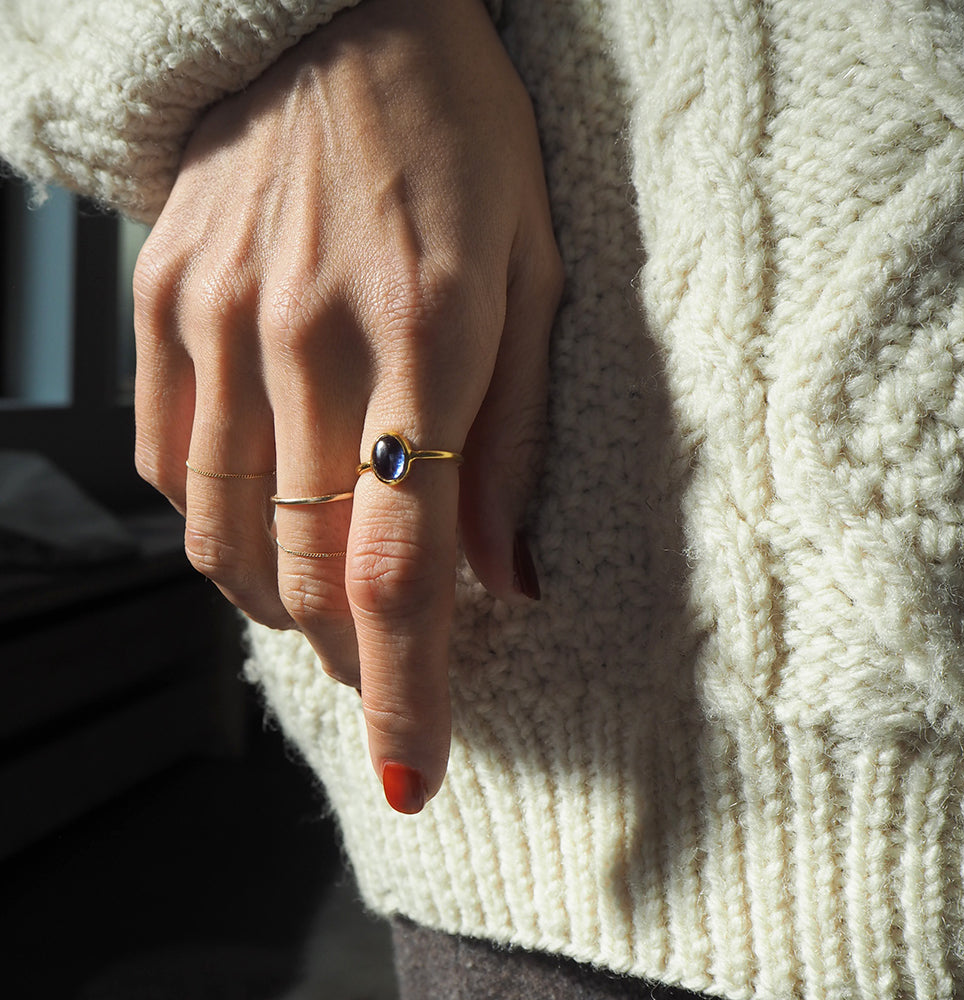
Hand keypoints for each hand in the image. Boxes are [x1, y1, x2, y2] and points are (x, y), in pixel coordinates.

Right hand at [132, 0, 561, 811]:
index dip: (406, 695)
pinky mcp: (159, 306)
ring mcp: (217, 324)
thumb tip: (507, 577)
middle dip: (351, 657)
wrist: (336, 15)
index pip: (404, 566)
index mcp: (430, 336)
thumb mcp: (536, 271)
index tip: (413, 777)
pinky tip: (262, 521)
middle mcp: (307, 342)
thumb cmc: (463, 140)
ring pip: (224, 540)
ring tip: (330, 598)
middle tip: (389, 663)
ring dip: (283, 604)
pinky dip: (217, 529)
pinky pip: (168, 466)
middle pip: (308, 576)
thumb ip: (517, 432)